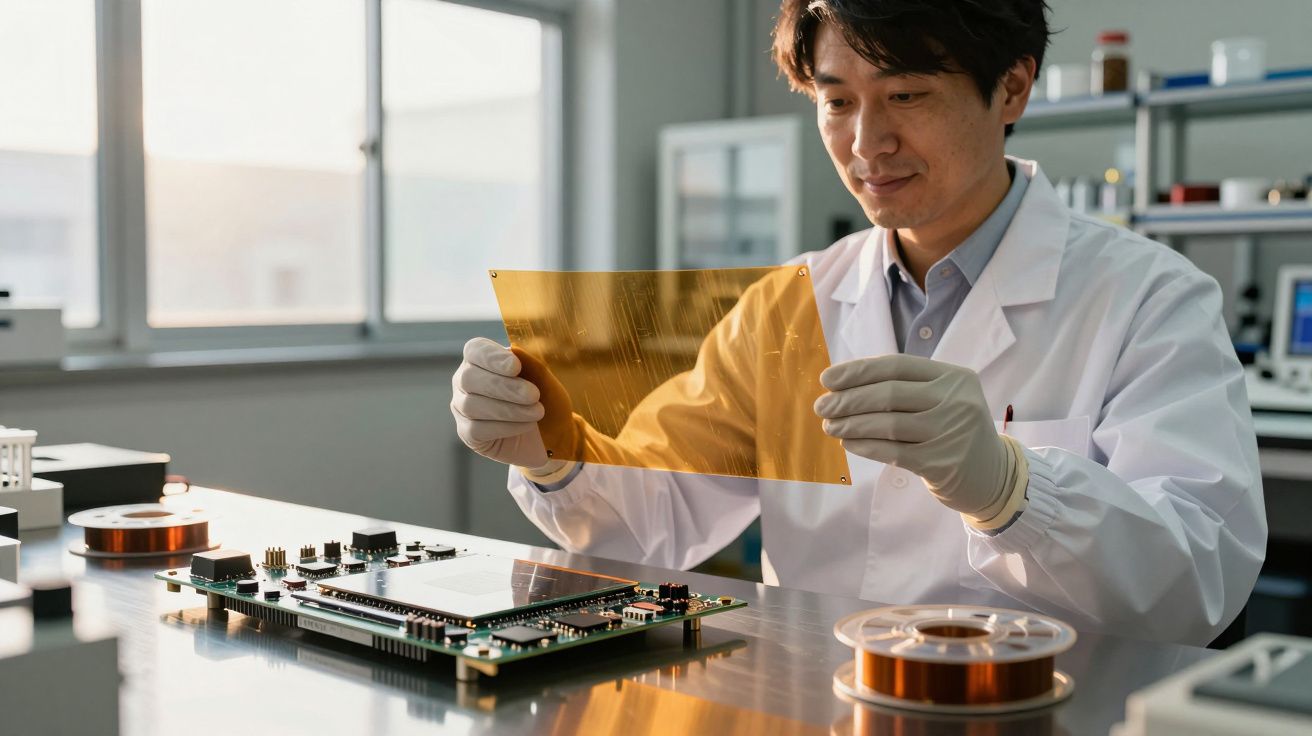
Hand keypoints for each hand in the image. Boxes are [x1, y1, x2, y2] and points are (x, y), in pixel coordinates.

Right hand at [451, 338, 558, 472]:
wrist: (543, 432)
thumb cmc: (539, 396)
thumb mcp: (540, 376)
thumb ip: (529, 361)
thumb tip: (520, 351)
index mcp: (479, 359)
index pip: (474, 350)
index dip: (492, 357)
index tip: (516, 366)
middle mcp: (464, 381)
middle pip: (469, 378)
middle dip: (505, 387)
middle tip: (534, 395)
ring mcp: (461, 407)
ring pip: (471, 405)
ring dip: (509, 409)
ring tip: (537, 412)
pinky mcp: (466, 432)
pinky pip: (478, 429)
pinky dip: (506, 427)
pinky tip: (527, 425)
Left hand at [813, 354, 1012, 519]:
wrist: (994, 475)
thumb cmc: (954, 430)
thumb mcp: (942, 399)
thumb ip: (905, 388)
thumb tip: (842, 386)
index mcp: (954, 376)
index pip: (897, 366)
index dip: (858, 371)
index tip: (828, 380)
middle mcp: (955, 400)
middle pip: (889, 394)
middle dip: (848, 400)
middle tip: (822, 407)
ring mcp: (950, 432)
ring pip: (888, 424)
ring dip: (851, 424)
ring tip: (830, 426)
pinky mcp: (941, 463)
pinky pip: (892, 451)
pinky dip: (865, 446)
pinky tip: (848, 443)